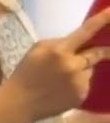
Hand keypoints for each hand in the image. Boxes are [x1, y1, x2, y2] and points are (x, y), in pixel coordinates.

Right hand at [8, 8, 109, 122]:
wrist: (20, 102)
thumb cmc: (26, 72)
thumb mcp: (37, 50)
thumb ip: (59, 43)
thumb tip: (78, 43)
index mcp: (60, 50)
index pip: (86, 31)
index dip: (103, 20)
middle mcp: (74, 65)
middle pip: (97, 53)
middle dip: (103, 51)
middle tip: (97, 53)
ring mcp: (80, 82)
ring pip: (90, 70)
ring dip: (82, 70)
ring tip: (61, 79)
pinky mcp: (83, 96)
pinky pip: (86, 84)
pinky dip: (78, 84)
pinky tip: (62, 89)